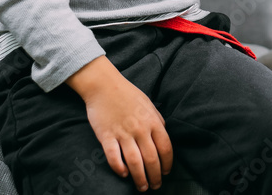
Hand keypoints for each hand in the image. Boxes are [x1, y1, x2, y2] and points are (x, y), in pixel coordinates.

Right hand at [67, 56, 172, 191]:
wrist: (104, 85)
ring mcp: (123, 133)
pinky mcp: (106, 136)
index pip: (166, 148)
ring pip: (135, 162)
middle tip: (155, 186)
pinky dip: (119, 168)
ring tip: (142, 187)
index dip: (167, 164)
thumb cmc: (128, 94)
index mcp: (153, 122)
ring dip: (140, 178)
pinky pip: (113, 157)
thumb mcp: (149, 104)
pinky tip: (123, 174)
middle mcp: (140, 129)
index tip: (166, 172)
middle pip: (151, 159)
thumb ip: (157, 120)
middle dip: (155, 176)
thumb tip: (164, 134)